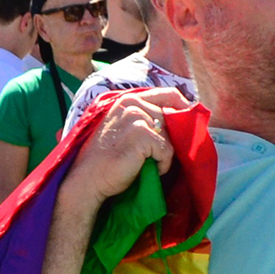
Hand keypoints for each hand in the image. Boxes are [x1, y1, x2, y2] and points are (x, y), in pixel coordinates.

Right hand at [63, 90, 182, 210]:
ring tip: (145, 164)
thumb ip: (144, 117)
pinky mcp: (142, 134)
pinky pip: (168, 151)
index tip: (187, 124)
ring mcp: (136, 117)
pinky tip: (143, 169)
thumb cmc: (105, 159)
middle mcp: (132, 103)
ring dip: (164, 155)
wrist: (87, 179)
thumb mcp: (123, 128)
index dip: (183, 107)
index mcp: (128, 99)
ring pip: (171, 136)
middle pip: (173, 118)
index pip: (169, 94)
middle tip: (155, 156)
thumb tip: (179, 118)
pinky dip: (161, 165)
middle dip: (171, 139)